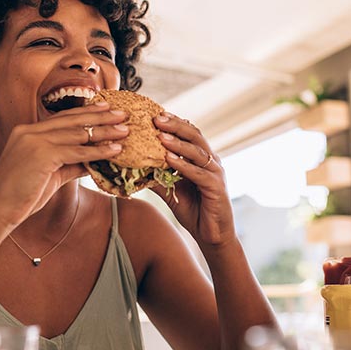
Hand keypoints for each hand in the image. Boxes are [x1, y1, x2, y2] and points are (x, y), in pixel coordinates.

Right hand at [0, 102, 128, 231]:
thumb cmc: (21, 196)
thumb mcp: (50, 175)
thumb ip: (70, 164)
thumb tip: (93, 161)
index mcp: (27, 132)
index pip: (62, 118)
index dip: (86, 113)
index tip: (106, 109)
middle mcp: (29, 131)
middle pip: (72, 120)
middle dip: (100, 116)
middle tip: (122, 113)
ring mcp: (34, 141)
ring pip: (78, 134)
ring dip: (105, 132)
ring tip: (125, 131)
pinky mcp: (41, 154)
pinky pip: (77, 151)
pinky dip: (98, 151)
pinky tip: (114, 150)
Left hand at [151, 113, 235, 246]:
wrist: (212, 235)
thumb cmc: (194, 211)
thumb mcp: (171, 191)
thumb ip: (158, 177)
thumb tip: (134, 167)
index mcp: (202, 158)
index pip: (189, 134)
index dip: (174, 123)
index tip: (154, 114)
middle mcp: (211, 161)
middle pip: (195, 136)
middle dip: (175, 125)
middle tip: (156, 117)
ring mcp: (216, 173)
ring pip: (197, 152)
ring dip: (178, 142)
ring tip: (160, 135)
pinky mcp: (216, 187)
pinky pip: (198, 173)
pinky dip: (183, 165)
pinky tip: (169, 159)